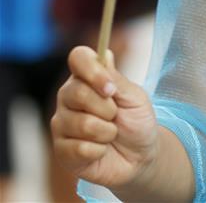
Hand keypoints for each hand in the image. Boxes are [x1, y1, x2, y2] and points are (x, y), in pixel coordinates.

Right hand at [51, 46, 157, 188]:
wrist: (139, 157)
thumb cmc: (136, 121)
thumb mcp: (134, 97)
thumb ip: (116, 79)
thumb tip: (104, 55)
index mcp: (86, 77)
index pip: (78, 58)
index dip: (92, 71)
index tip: (110, 88)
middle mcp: (68, 97)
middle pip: (77, 92)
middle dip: (107, 108)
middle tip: (116, 115)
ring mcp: (62, 124)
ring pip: (82, 123)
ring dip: (107, 132)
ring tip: (110, 133)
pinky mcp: (61, 150)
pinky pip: (80, 148)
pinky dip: (100, 150)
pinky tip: (101, 150)